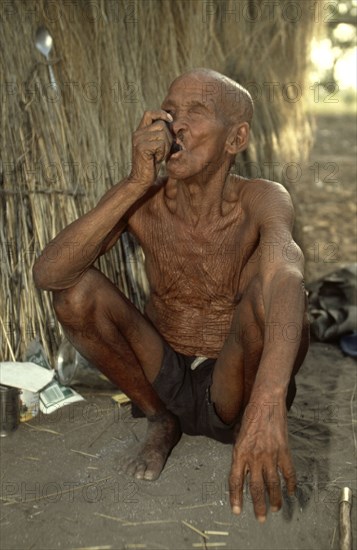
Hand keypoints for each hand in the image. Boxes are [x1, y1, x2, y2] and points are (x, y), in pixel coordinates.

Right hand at [129, 110, 172, 187]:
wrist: (140, 180)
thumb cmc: (151, 165)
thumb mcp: (157, 147)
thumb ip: (162, 136)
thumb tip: (173, 124)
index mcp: (140, 131)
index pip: (149, 113)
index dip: (161, 114)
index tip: (170, 120)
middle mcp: (138, 133)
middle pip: (161, 125)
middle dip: (168, 138)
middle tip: (163, 151)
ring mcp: (139, 140)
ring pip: (163, 135)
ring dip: (166, 147)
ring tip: (158, 156)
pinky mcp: (141, 147)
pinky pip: (160, 144)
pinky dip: (162, 153)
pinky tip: (156, 160)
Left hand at [229, 398, 295, 521]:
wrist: (266, 402)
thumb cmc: (250, 415)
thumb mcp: (238, 434)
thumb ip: (240, 452)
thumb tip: (241, 467)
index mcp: (239, 452)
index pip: (235, 480)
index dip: (235, 497)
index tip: (237, 511)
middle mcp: (254, 456)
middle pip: (256, 487)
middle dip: (258, 505)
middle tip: (261, 517)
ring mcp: (270, 455)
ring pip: (273, 484)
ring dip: (275, 499)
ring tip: (275, 509)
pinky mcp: (283, 451)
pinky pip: (288, 472)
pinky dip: (290, 484)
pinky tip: (290, 492)